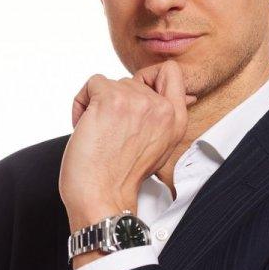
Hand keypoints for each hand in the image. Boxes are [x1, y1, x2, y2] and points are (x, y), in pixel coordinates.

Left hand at [59, 60, 196, 234]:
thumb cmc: (121, 177)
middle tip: (111, 133)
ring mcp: (136, 102)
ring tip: (99, 134)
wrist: (101, 198)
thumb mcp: (159, 146)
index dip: (148, 78)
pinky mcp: (110, 99)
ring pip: (110, 83)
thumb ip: (166, 118)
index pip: (171, 71)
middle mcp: (160, 108)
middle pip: (131, 81)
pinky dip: (81, 103)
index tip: (134, 100)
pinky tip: (84, 126)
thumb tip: (187, 94)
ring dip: (96, 105)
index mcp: (176, 119)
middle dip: (115, 102)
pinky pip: (92, 84)